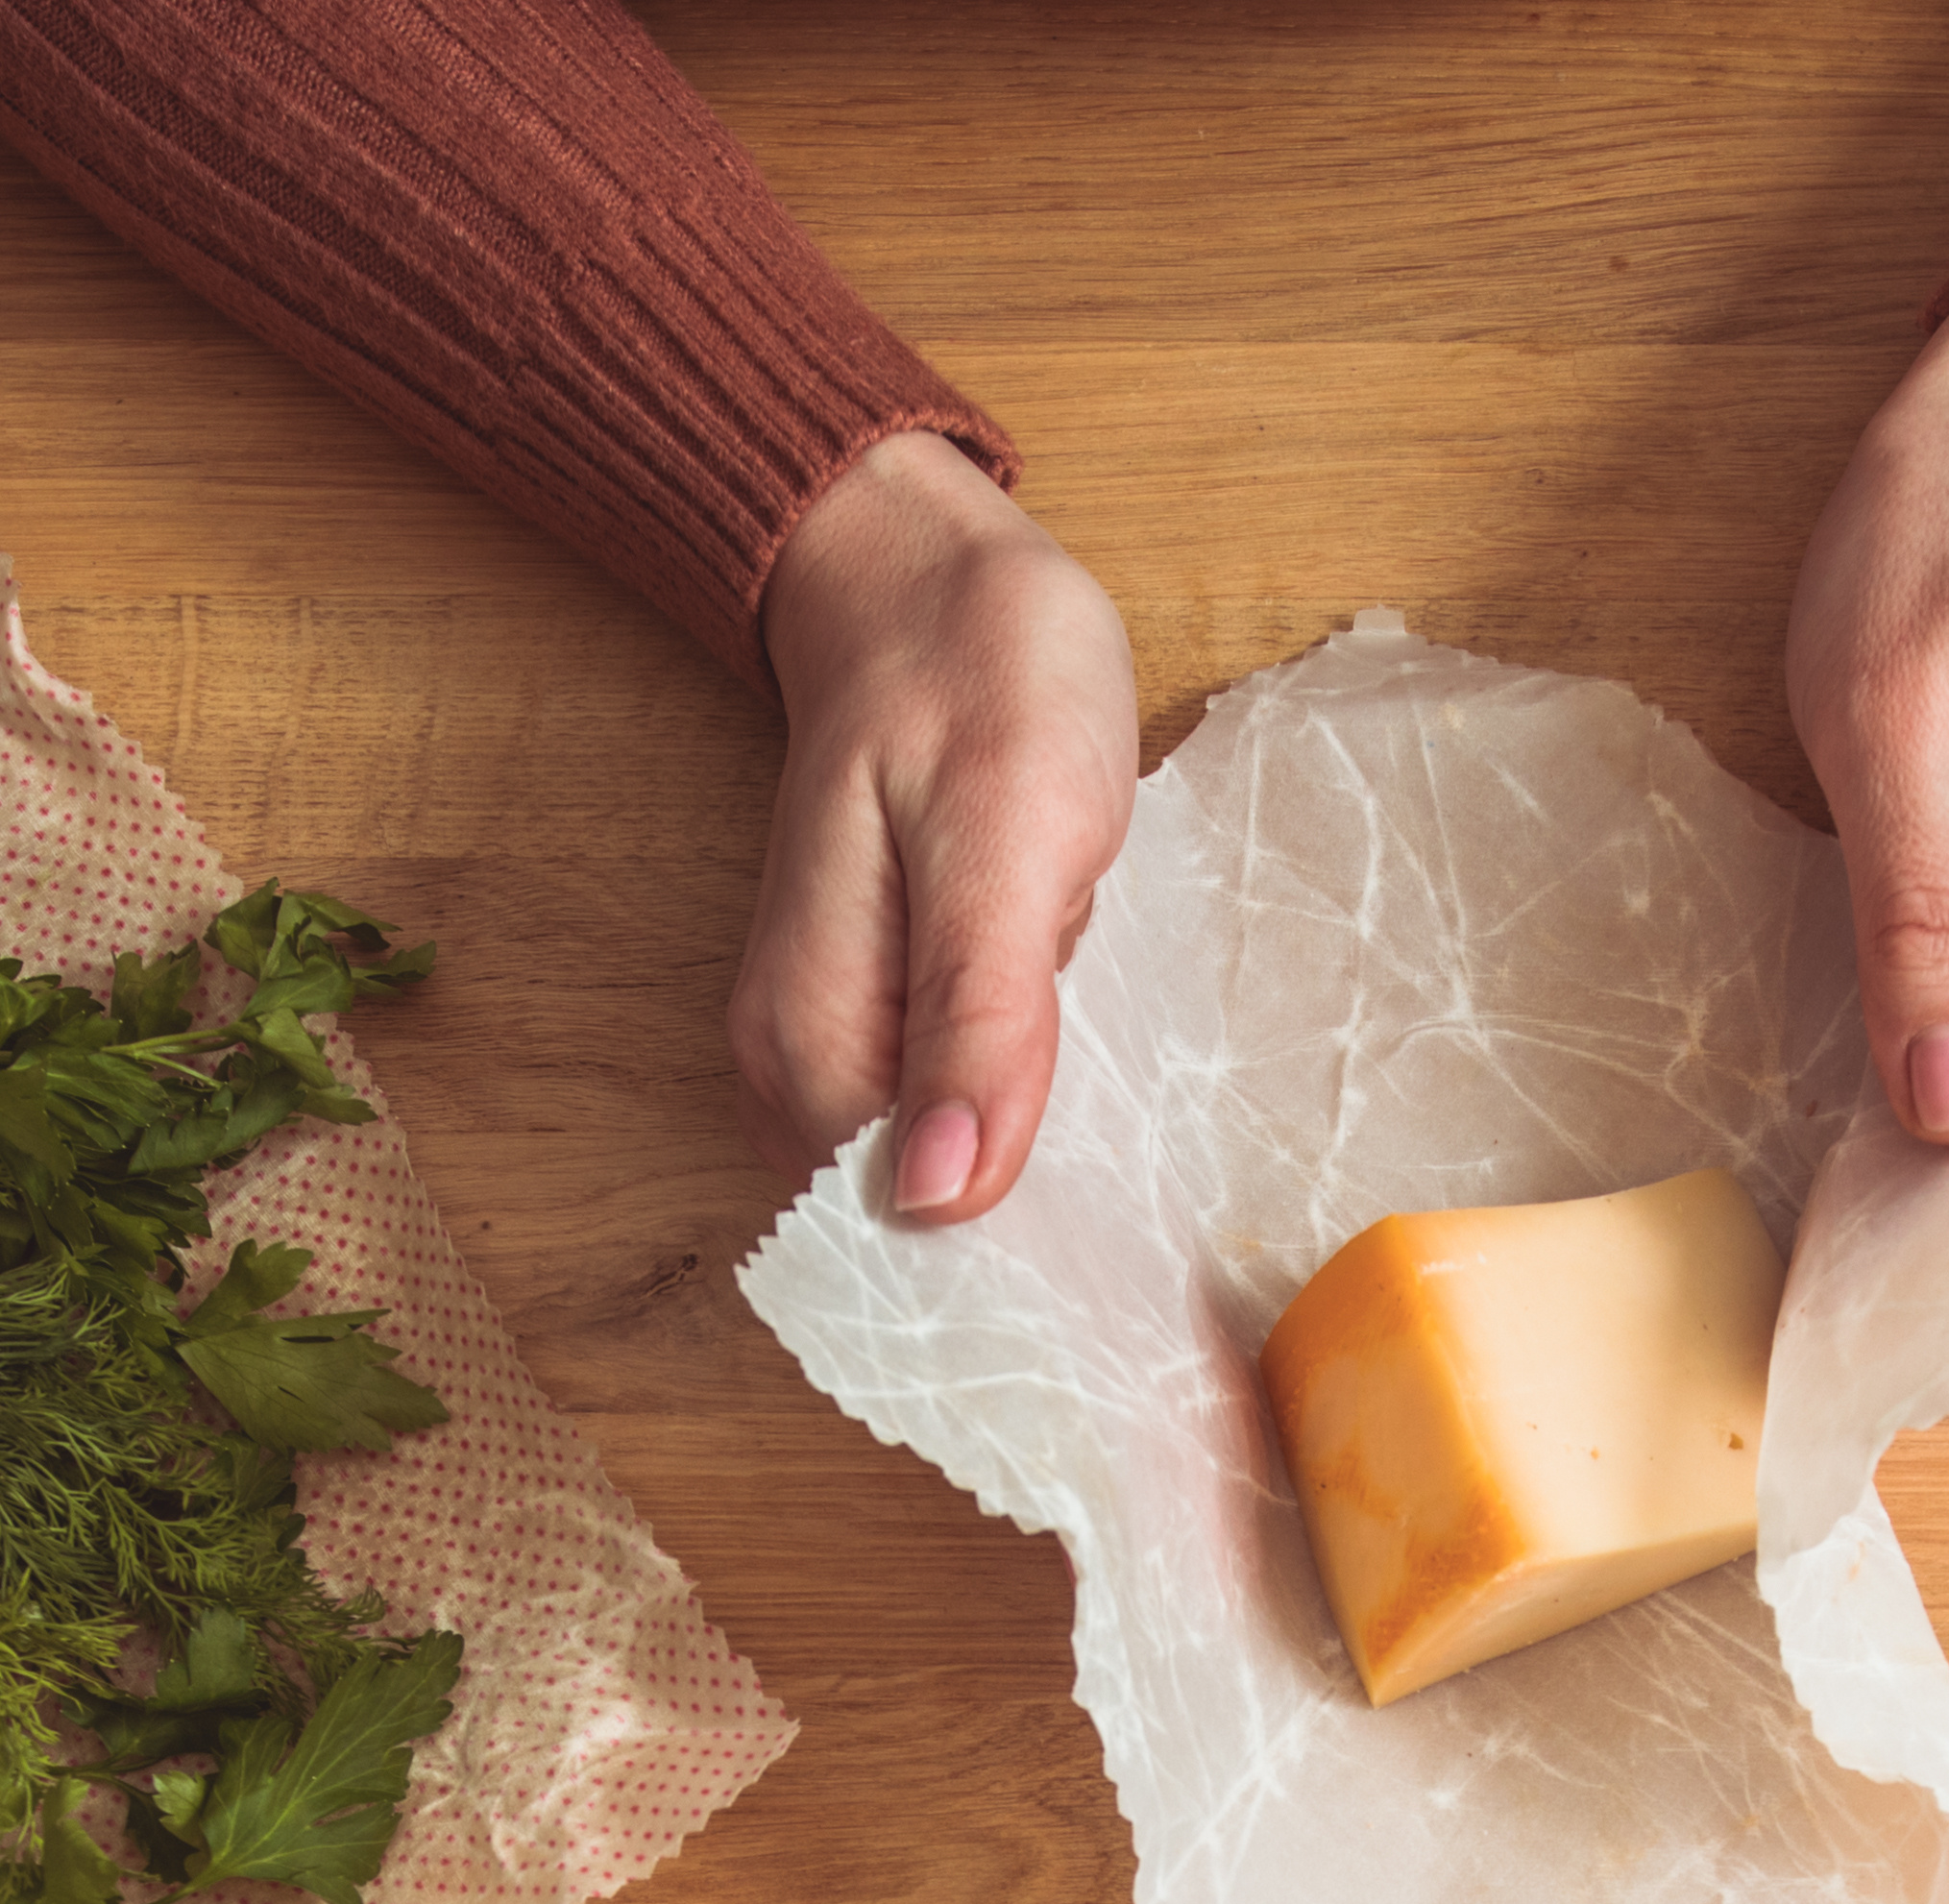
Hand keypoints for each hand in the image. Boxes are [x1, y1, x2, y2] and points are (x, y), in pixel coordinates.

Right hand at [737, 431, 1142, 1222]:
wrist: (928, 578)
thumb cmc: (977, 681)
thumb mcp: (1005, 836)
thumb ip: (975, 1019)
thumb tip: (937, 1198)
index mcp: (810, 1039)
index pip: (901, 1227)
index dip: (1010, 1258)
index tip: (1119, 1278)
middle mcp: (796, 1063)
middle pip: (917, 1215)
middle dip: (1031, 1225)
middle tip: (1152, 1213)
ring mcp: (837, 1039)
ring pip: (944, 1170)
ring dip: (1039, 1166)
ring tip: (1130, 1136)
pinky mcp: (886, 1011)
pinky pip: (959, 1105)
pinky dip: (1029, 1104)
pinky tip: (1091, 1074)